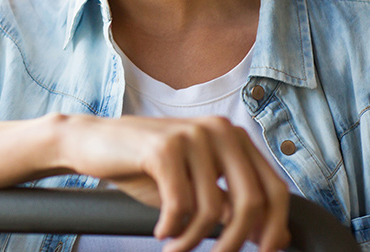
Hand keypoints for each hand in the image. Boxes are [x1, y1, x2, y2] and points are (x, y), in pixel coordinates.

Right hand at [54, 114, 290, 251]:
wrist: (92, 143)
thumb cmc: (146, 168)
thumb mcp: (196, 189)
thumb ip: (232, 206)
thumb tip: (277, 240)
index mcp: (234, 137)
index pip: (275, 188)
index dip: (274, 228)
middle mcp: (220, 130)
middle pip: (251, 202)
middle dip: (235, 242)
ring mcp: (192, 135)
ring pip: (213, 209)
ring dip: (194, 240)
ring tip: (176, 248)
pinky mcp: (165, 147)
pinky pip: (181, 205)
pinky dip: (172, 227)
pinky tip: (160, 231)